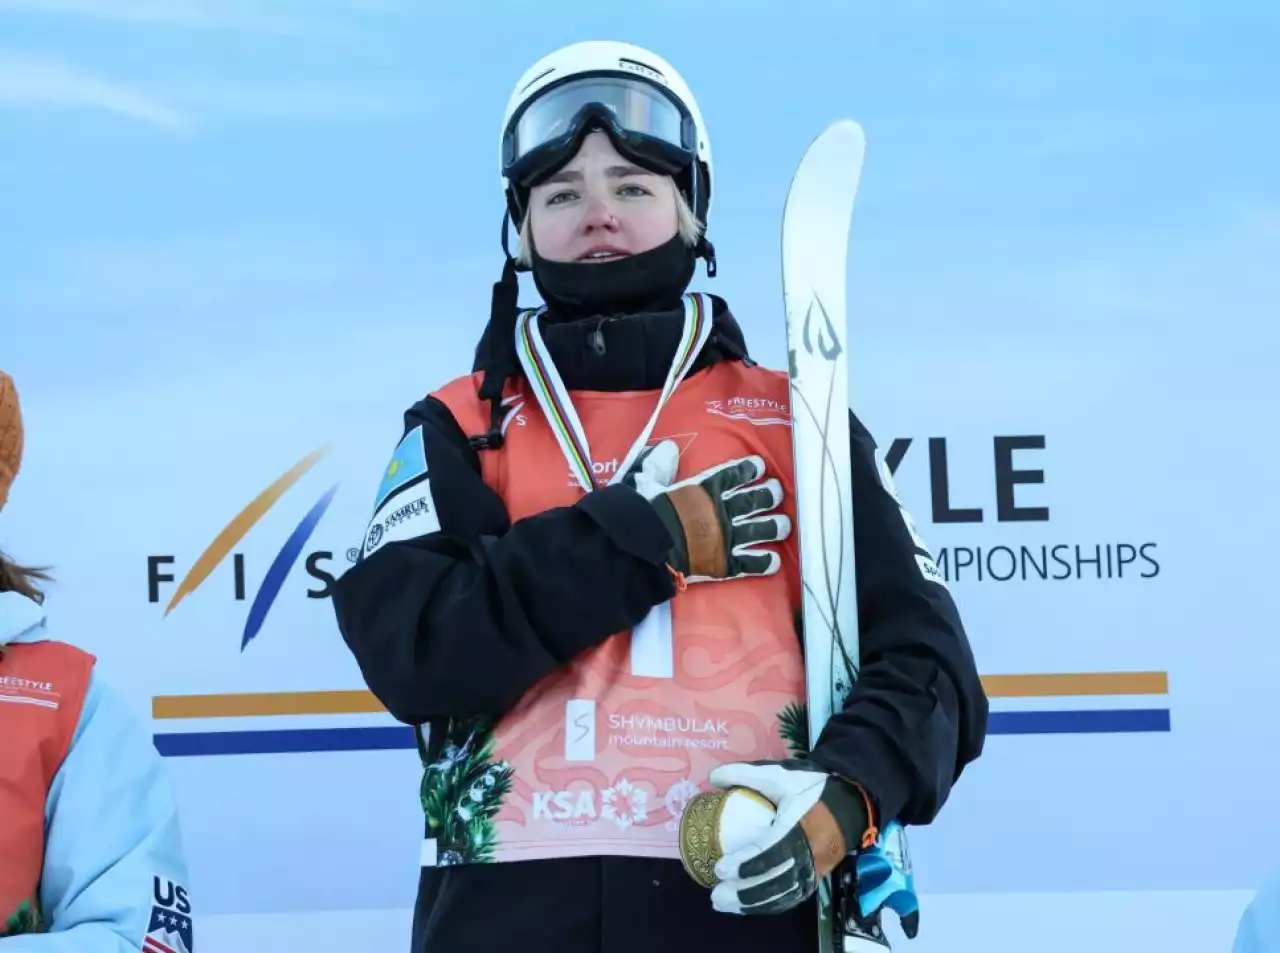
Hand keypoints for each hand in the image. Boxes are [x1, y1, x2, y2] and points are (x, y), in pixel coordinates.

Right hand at [628, 443, 789, 582]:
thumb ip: (658, 464)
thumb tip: (669, 448)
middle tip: (777, 492)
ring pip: (760, 529)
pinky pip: (750, 563)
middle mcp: (721, 512)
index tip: (760, 466)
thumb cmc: (643, 512)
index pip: (732, 475)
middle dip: (769, 495)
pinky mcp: (724, 564)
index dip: (748, 470)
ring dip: (775, 526)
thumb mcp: (645, 480)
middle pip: (753, 500)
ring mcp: (726, 538)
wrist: (645, 547)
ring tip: (785, 525)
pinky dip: (764, 562)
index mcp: (704, 490)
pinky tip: (774, 561)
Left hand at [706, 759, 875, 915]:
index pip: (770, 853)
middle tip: (716, 895)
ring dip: (753, 904)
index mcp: (800, 829)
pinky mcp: (816, 878)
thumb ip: (745, 773)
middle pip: (775, 882)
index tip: (719, 868)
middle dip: (743, 893)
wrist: (851, 801)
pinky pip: (791, 897)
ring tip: (724, 904)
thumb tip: (712, 777)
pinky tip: (748, 905)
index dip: (744, 865)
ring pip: (783, 895)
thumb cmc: (812, 788)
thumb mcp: (780, 774)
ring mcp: (815, 870)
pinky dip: (769, 904)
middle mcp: (809, 855)